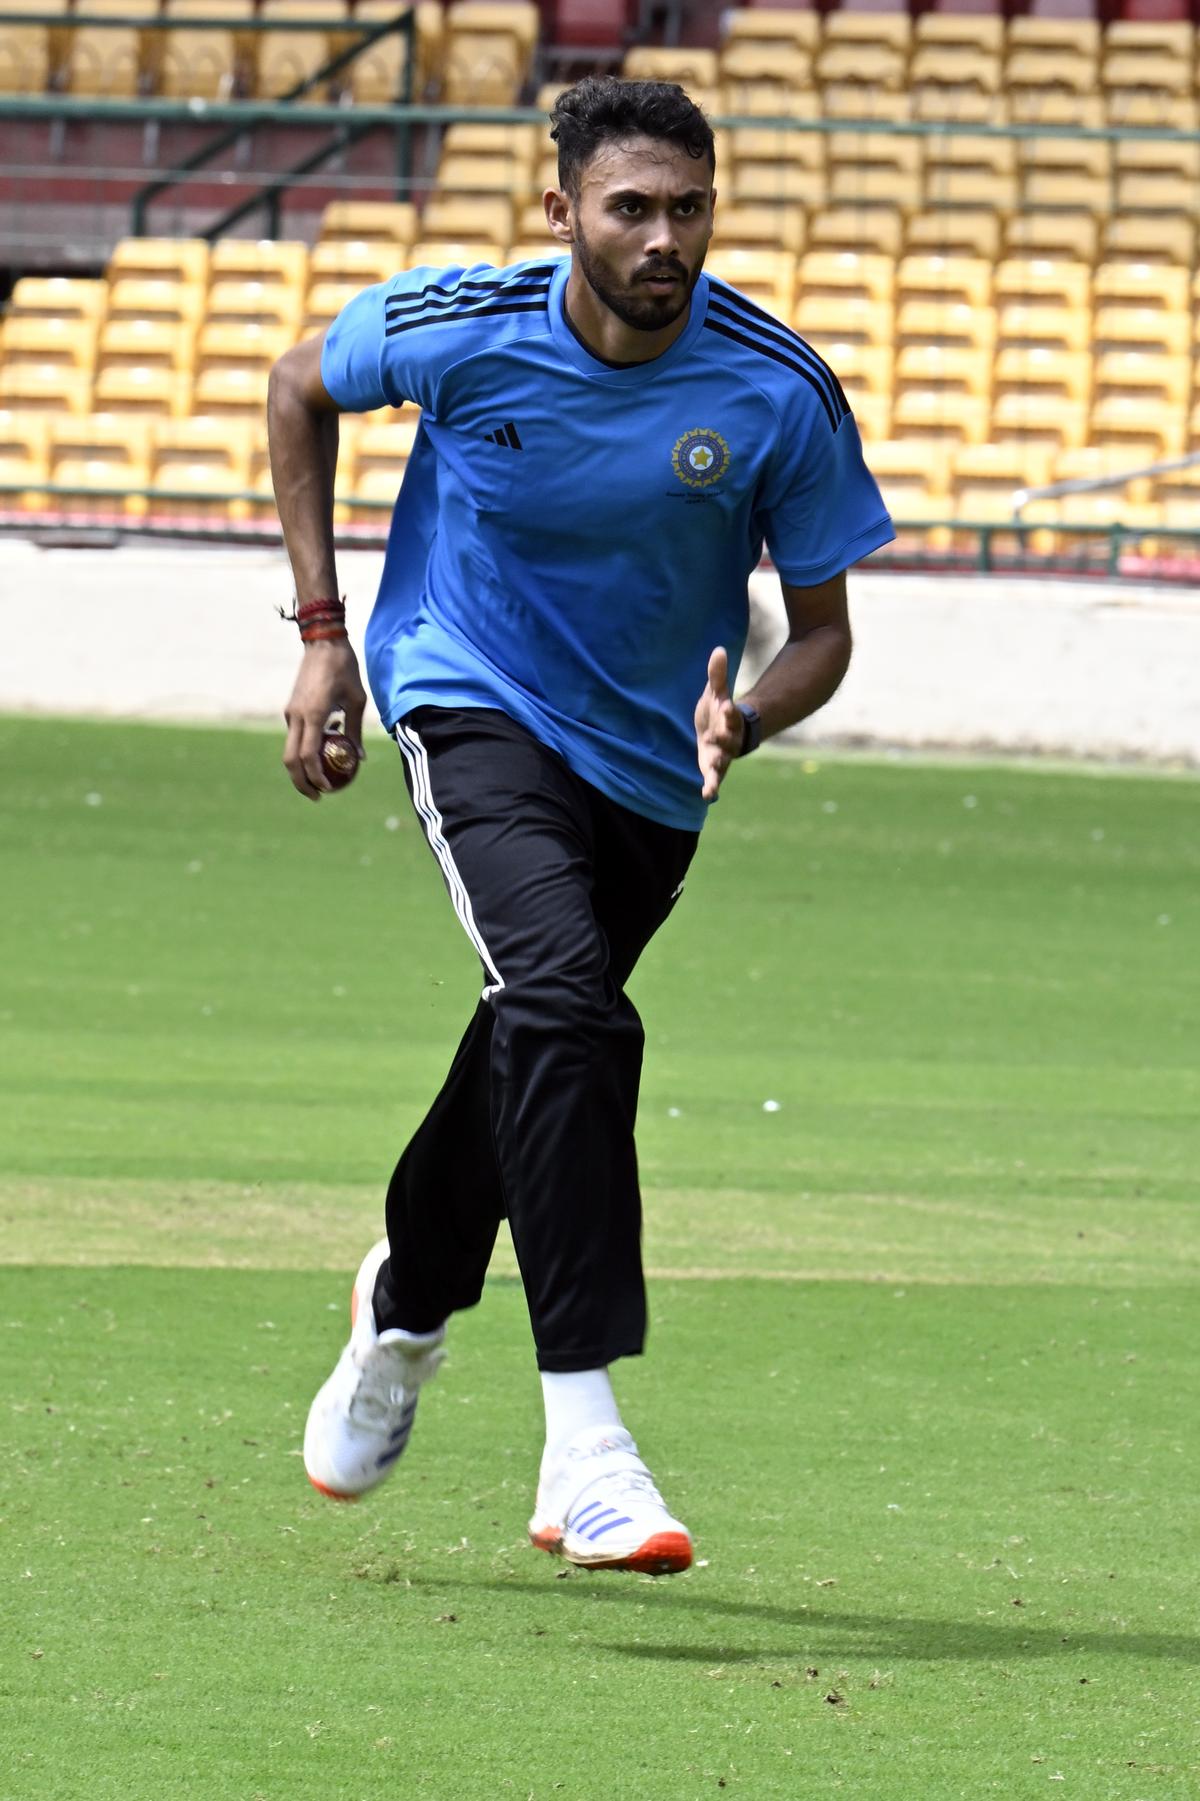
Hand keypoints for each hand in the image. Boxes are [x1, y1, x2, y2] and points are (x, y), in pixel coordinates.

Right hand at [283, 640, 367, 799]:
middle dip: (301, 782)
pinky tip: (321, 757)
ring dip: (301, 769)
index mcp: (313, 714)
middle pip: (290, 759)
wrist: (322, 643)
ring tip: (318, 783)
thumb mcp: (357, 700)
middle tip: (318, 796)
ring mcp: (290, 712)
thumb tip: (359, 759)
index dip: (316, 776)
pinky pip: (295, 737)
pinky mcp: (291, 709)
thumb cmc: (345, 668)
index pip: (308, 755)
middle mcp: (297, 716)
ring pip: (289, 750)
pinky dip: (303, 753)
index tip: (329, 789)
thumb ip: (355, 730)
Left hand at [694, 645, 744, 802]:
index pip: (731, 714)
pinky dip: (711, 787)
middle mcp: (729, 739)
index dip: (729, 711)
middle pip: (728, 739)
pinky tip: (707, 795)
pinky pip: (714, 779)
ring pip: (722, 761)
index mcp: (730, 720)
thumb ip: (717, 675)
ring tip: (712, 777)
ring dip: (716, 767)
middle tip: (713, 737)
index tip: (726, 706)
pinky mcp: (713, 768)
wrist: (722, 733)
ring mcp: (722, 755)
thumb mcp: (716, 692)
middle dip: (723, 738)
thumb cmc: (718, 712)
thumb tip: (718, 649)